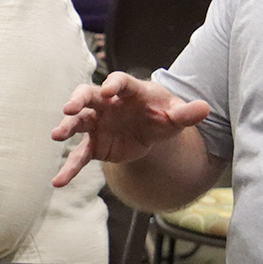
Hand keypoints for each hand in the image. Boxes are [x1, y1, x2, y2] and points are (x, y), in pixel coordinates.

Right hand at [50, 71, 209, 186]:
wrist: (150, 130)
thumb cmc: (162, 114)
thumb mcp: (175, 114)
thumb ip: (187, 113)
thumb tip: (205, 108)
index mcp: (128, 90)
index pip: (118, 82)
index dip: (113, 85)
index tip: (109, 90)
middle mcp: (106, 103)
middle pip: (88, 95)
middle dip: (77, 100)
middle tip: (69, 108)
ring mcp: (97, 122)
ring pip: (78, 122)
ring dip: (66, 127)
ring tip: (57, 136)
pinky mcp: (94, 144)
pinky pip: (79, 156)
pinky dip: (69, 168)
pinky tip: (59, 181)